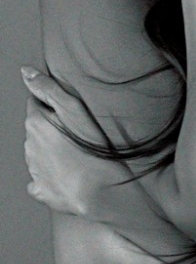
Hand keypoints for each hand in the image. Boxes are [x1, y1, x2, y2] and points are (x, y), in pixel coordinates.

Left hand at [22, 67, 125, 218]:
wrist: (101, 190)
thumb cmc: (92, 147)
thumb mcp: (75, 108)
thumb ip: (48, 88)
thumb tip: (26, 72)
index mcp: (35, 123)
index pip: (36, 105)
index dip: (53, 107)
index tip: (70, 115)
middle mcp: (29, 146)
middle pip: (37, 130)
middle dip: (52, 130)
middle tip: (77, 135)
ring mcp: (34, 170)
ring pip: (38, 154)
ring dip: (52, 153)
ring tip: (77, 156)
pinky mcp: (41, 191)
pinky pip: (40, 181)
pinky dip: (50, 178)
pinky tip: (68, 177)